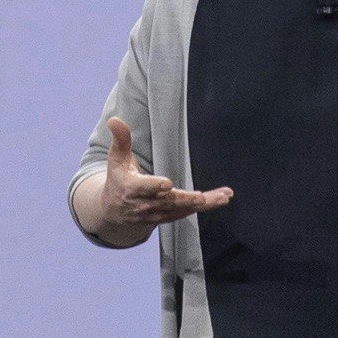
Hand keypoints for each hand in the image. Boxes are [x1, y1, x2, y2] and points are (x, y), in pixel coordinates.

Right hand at [94, 116, 232, 238]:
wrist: (113, 211)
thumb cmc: (118, 179)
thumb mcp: (116, 159)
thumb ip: (120, 139)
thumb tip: (114, 119)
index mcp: (130, 188)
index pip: (143, 188)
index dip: (154, 186)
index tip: (167, 184)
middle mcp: (143, 204)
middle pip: (167, 201)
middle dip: (187, 199)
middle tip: (203, 196)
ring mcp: (156, 213)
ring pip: (181, 209)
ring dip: (204, 204)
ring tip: (223, 197)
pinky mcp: (166, 218)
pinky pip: (186, 213)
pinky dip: (204, 208)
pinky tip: (219, 200)